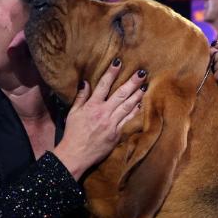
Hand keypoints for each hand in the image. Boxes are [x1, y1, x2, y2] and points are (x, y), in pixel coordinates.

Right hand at [53, 59, 146, 179]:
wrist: (75, 155)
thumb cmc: (72, 134)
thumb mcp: (73, 113)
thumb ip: (81, 97)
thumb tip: (85, 82)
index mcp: (92, 106)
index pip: (104, 85)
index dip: (112, 72)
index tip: (119, 62)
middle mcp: (103, 113)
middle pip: (121, 94)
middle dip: (132, 82)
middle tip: (142, 72)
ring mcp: (112, 124)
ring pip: (128, 106)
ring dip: (137, 95)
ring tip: (145, 85)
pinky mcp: (117, 134)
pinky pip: (128, 120)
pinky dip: (135, 111)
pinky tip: (141, 104)